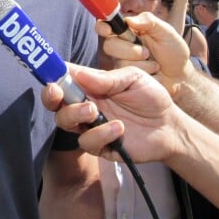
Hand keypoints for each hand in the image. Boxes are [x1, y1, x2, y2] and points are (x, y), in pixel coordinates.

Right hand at [58, 65, 177, 163]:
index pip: (66, 78)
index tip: (49, 72)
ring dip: (74, 114)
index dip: (53, 75)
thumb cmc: (151, 97)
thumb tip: (79, 74)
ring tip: (93, 110)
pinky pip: (88, 142)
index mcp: (92, 84)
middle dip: (52, 97)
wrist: (169, 125)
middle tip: (58, 93)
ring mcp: (91, 126)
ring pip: (65, 122)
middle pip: (56, 103)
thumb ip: (107, 79)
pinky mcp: (100, 146)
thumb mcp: (133, 79)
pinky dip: (100, 134)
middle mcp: (87, 104)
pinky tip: (118, 128)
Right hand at [97, 13, 193, 97]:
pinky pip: (125, 76)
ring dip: (140, 64)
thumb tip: (129, 20)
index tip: (108, 31)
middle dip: (128, 50)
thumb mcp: (166, 31)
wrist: (180, 76)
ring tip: (155, 65)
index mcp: (129, 29)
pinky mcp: (126, 78)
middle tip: (146, 52)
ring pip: (118, 61)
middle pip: (109, 45)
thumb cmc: (173, 50)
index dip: (102, 27)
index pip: (107, 24)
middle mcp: (122, 44)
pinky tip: (153, 74)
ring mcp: (123, 61)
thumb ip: (149, 21)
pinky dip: (143, 73)